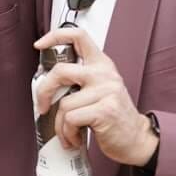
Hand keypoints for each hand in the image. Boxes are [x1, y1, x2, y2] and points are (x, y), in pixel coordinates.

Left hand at [32, 27, 157, 167]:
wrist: (136, 140)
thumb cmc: (112, 117)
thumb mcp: (98, 90)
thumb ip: (78, 81)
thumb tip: (45, 83)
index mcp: (101, 64)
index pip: (78, 36)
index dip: (55, 36)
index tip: (39, 45)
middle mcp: (104, 74)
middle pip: (60, 72)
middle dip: (43, 92)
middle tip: (42, 106)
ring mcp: (106, 91)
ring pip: (64, 103)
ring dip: (59, 125)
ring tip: (68, 132)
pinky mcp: (105, 110)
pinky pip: (71, 119)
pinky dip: (67, 133)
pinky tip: (75, 138)